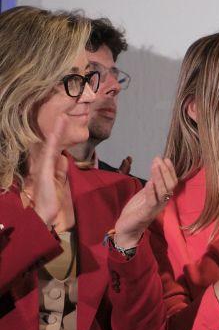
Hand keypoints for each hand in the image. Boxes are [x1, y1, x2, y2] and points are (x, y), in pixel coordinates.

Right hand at [27, 113, 71, 230]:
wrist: (43, 214)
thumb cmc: (50, 200)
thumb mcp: (59, 182)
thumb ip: (61, 170)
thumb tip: (64, 159)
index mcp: (46, 166)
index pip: (53, 148)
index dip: (58, 136)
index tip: (64, 123)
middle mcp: (42, 164)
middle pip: (51, 143)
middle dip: (57, 129)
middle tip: (64, 115)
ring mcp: (42, 166)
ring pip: (50, 145)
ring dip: (57, 131)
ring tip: (63, 117)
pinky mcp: (44, 170)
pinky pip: (49, 153)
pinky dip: (53, 141)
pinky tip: (56, 133)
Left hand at [112, 158, 177, 248]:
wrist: (127, 228)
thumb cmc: (136, 210)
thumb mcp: (145, 194)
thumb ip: (152, 184)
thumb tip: (156, 169)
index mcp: (163, 197)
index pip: (172, 182)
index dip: (170, 170)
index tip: (165, 158)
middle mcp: (163, 202)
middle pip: (170, 185)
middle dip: (165, 171)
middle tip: (159, 159)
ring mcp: (156, 208)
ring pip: (163, 191)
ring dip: (159, 177)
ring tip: (155, 166)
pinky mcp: (147, 213)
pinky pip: (152, 201)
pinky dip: (151, 191)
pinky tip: (149, 182)